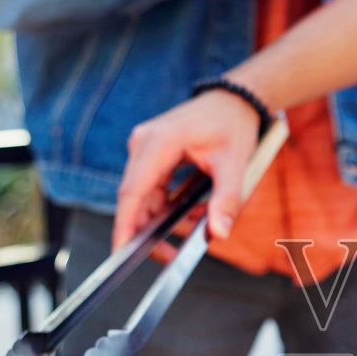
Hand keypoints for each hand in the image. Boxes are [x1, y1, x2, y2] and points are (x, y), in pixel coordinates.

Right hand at [117, 90, 260, 250]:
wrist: (234, 100)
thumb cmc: (233, 125)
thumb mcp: (235, 163)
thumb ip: (226, 200)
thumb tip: (219, 233)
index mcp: (158, 142)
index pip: (132, 192)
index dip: (125, 225)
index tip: (121, 252)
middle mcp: (143, 143)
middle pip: (134, 197)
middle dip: (147, 229)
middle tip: (167, 256)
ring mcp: (144, 148)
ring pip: (144, 195)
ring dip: (163, 217)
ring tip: (195, 226)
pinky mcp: (151, 154)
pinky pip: (152, 188)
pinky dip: (169, 204)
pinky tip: (193, 211)